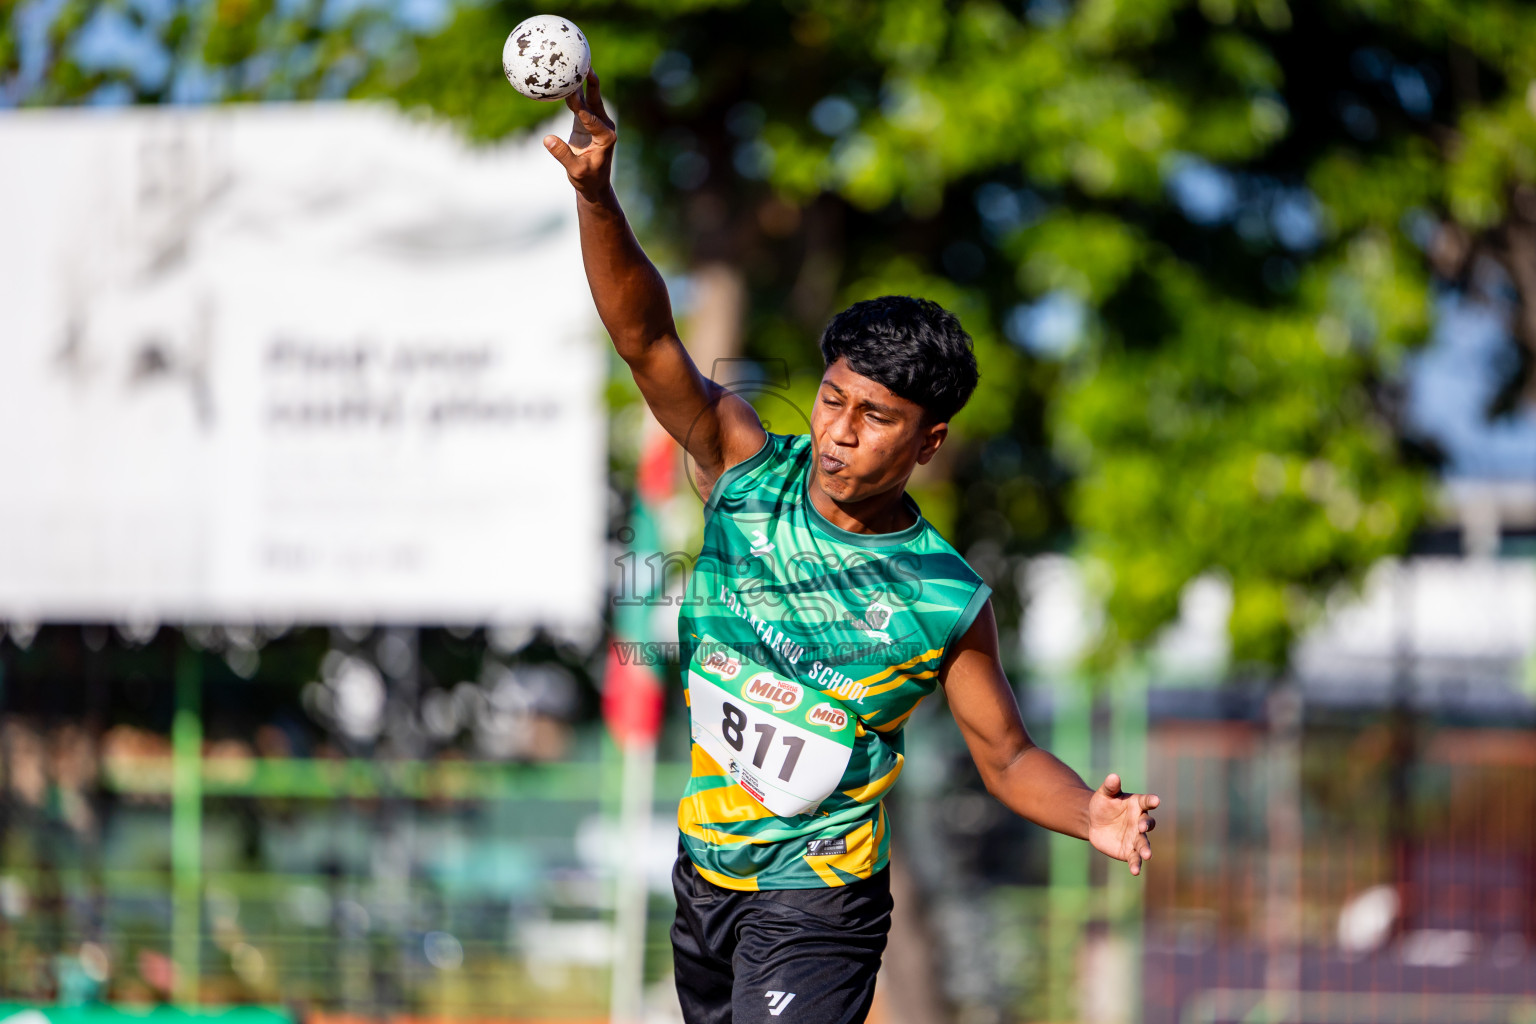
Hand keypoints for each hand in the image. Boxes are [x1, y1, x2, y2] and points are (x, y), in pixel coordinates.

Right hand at [544, 71, 615, 201]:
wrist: (594, 184)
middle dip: (591, 82)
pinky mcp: (588, 120)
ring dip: (582, 81)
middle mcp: (605, 126)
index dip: (582, 108)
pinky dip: (572, 90)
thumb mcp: (576, 171)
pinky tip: (564, 76)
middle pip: (596, 100)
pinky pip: (580, 102)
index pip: (592, 119)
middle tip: (585, 65)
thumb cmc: (588, 180)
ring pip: (589, 98)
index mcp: (606, 137)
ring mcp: (597, 122)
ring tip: (576, 61)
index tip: (572, 97)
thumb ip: (563, 155)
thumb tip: (546, 139)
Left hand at [1087, 772, 1158, 875]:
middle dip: (1146, 826)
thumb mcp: (1104, 794)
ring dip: (1145, 849)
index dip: (1151, 800)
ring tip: (1147, 855)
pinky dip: (1136, 864)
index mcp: (1137, 805)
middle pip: (1147, 824)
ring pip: (1143, 844)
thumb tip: (1113, 776)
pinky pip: (1134, 858)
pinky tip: (1135, 871)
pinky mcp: (1130, 851)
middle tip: (1142, 827)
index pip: (1146, 802)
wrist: (1094, 822)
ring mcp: (1136, 837)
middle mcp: (1140, 822)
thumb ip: (1110, 787)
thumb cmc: (1102, 804)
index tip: (1156, 800)